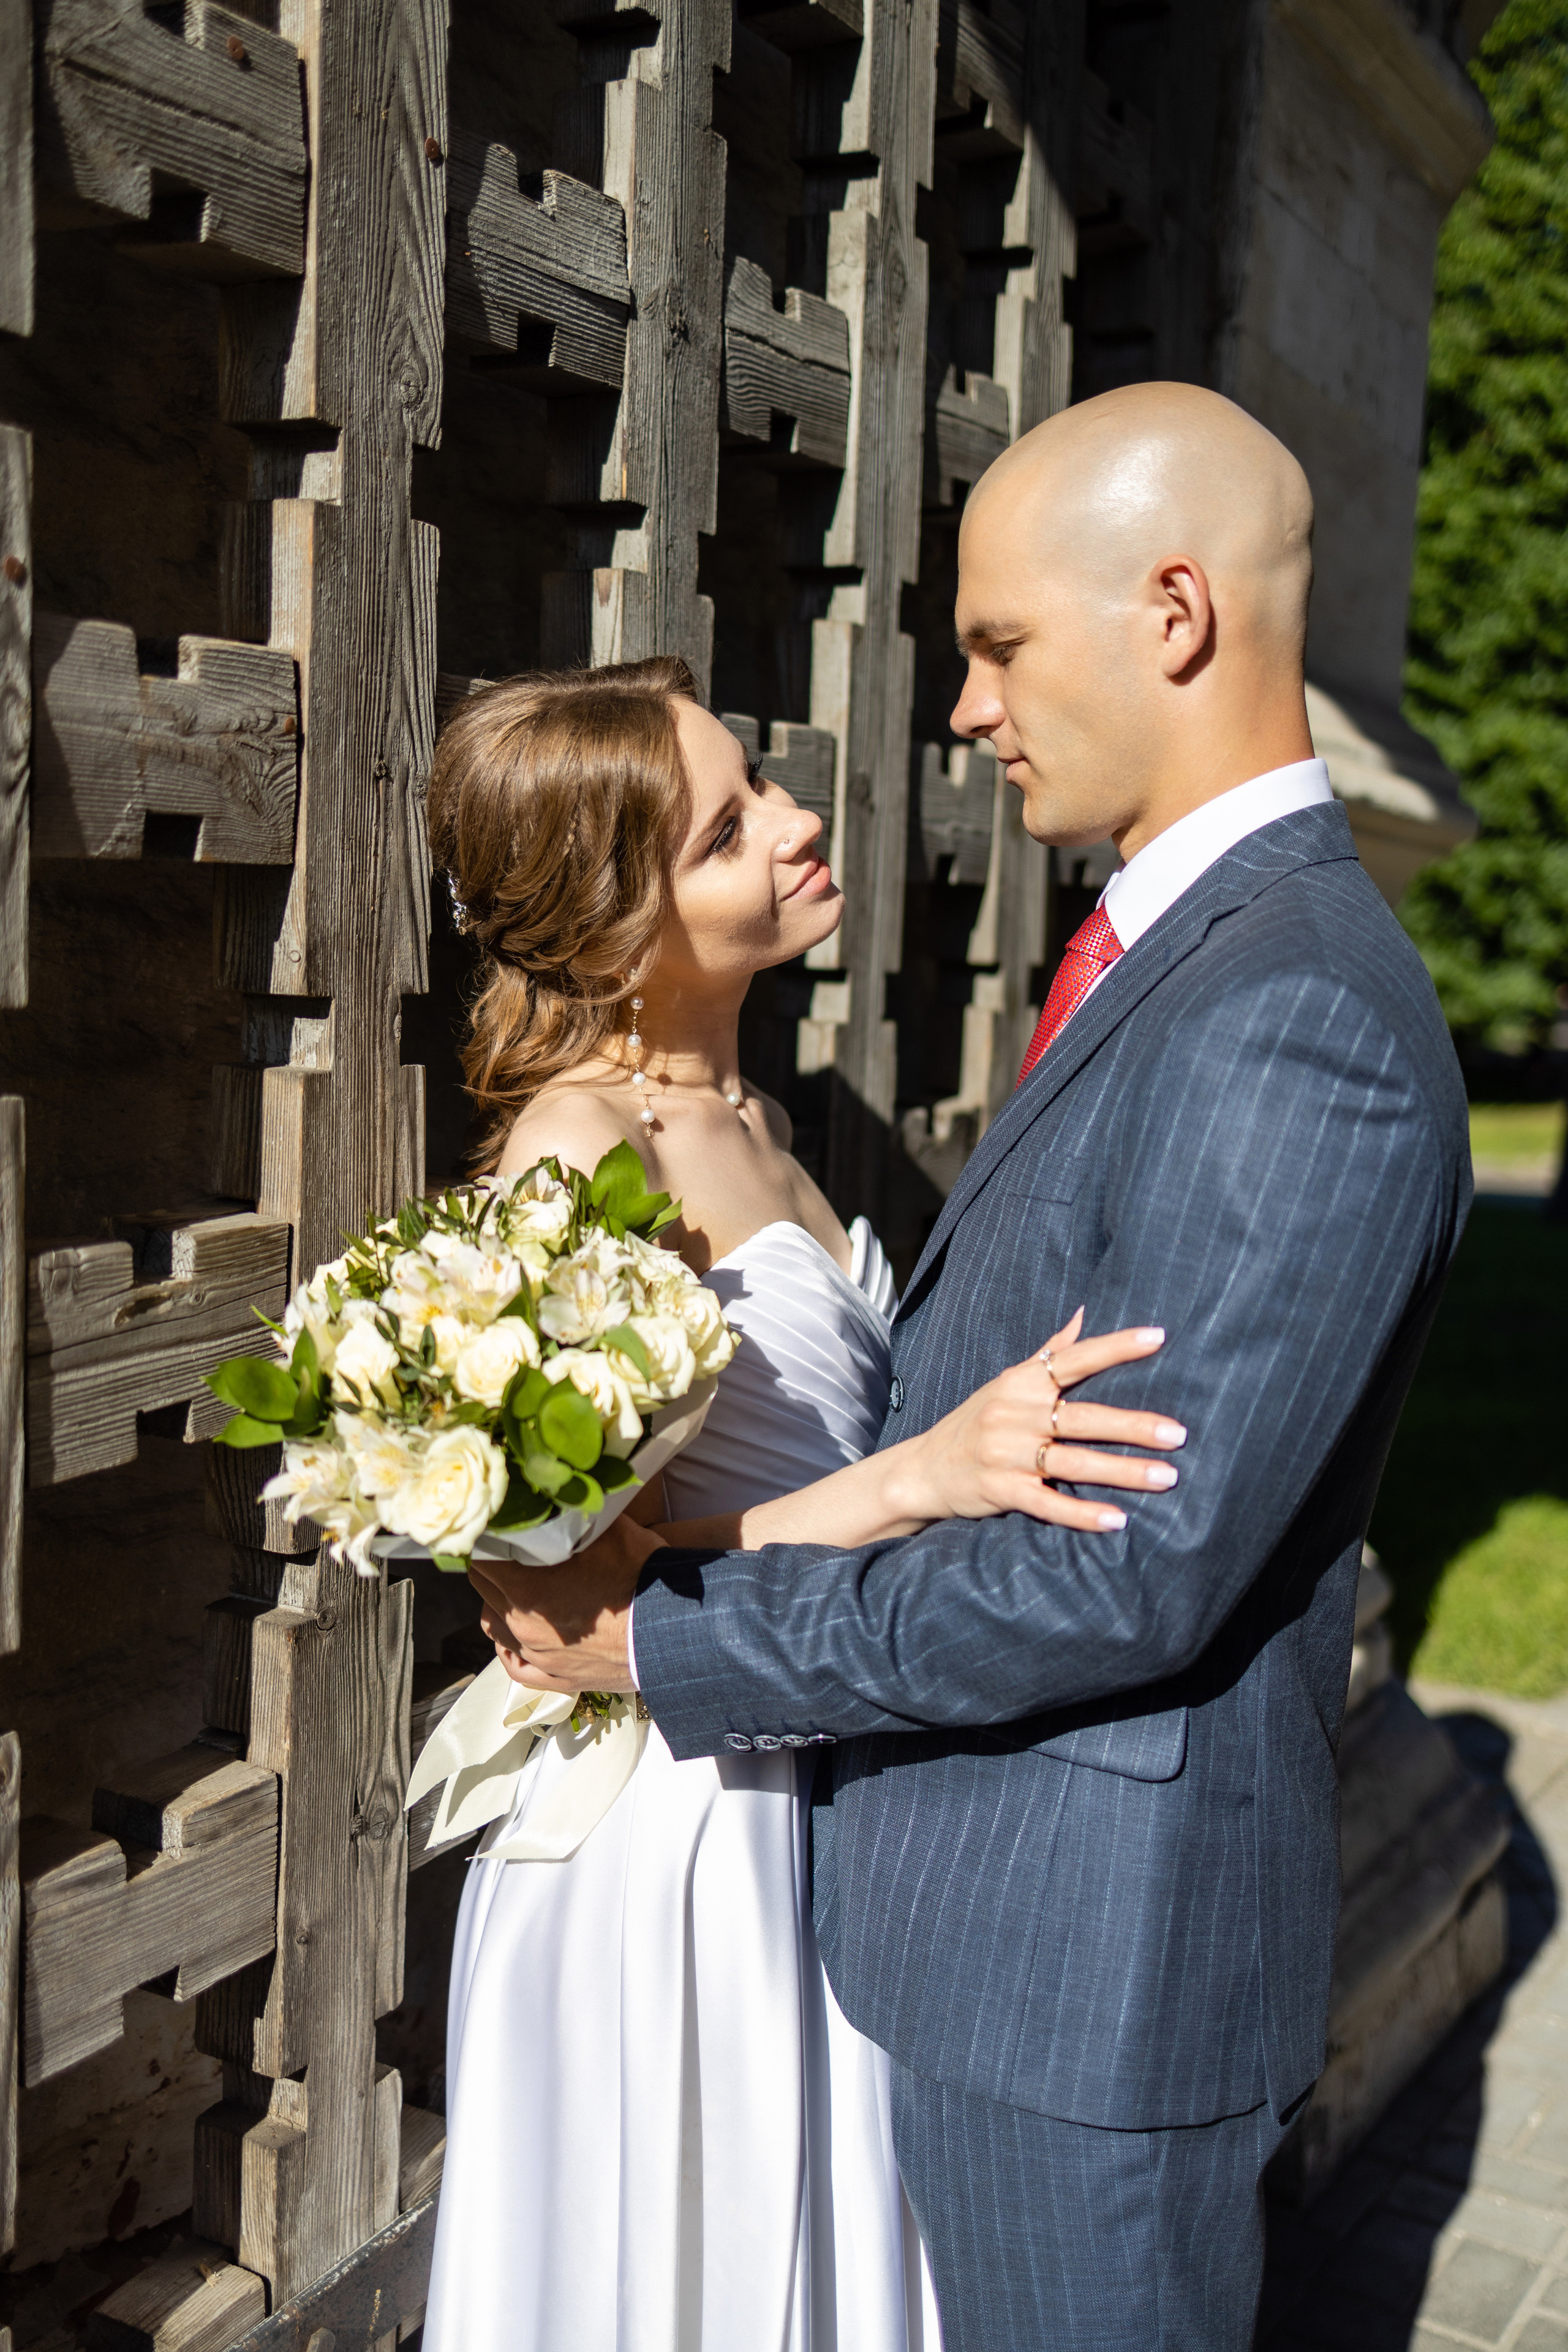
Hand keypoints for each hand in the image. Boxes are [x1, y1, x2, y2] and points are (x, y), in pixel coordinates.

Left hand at [469, 1515, 667, 1693]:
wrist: (674, 1632)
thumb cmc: (644, 1580)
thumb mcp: (611, 1530)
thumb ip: (575, 1514)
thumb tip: (559, 1492)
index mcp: (527, 1587)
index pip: (480, 1556)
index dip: (487, 1536)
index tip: (496, 1525)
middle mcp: (524, 1625)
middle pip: (483, 1588)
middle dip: (492, 1565)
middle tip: (508, 1549)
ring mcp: (540, 1656)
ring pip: (494, 1628)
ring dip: (497, 1604)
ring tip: (512, 1589)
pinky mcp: (558, 1678)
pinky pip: (517, 1667)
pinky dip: (510, 1650)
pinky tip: (515, 1639)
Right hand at [890, 1311, 1184, 1533]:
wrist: (924, 1469)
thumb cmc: (975, 1422)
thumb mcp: (1006, 1383)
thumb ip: (1048, 1353)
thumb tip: (1085, 1313)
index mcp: (1020, 1384)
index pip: (1073, 1359)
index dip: (1116, 1348)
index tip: (1158, 1338)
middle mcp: (1014, 1415)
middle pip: (1084, 1418)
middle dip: (1134, 1426)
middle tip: (1179, 1434)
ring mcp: (1007, 1455)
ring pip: (1074, 1463)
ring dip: (1123, 1472)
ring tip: (1167, 1477)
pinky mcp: (1002, 1491)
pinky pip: (1048, 1504)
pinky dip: (1082, 1514)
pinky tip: (1117, 1520)